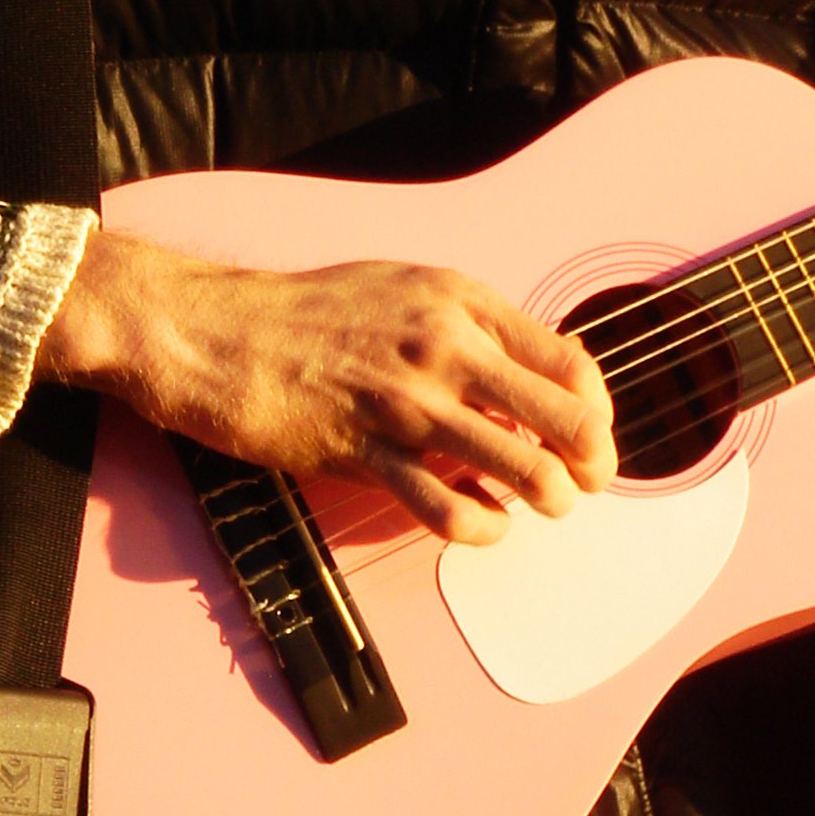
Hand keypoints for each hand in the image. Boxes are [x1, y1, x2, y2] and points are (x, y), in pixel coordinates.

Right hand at [37, 230, 615, 543]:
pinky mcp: (366, 452)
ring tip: (542, 508)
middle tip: (587, 484)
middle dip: (592, 462)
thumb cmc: (311, 313)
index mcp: (463, 303)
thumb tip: (534, 371)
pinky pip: (449, 507)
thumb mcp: (408, 289)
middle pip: (564, 416)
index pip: (571, 362)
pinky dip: (483, 526)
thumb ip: (472, 326)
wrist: (217, 331)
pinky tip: (484, 523)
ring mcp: (408, 403)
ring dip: (547, 499)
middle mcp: (447, 348)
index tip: (590, 436)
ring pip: (520, 466)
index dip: (597, 410)